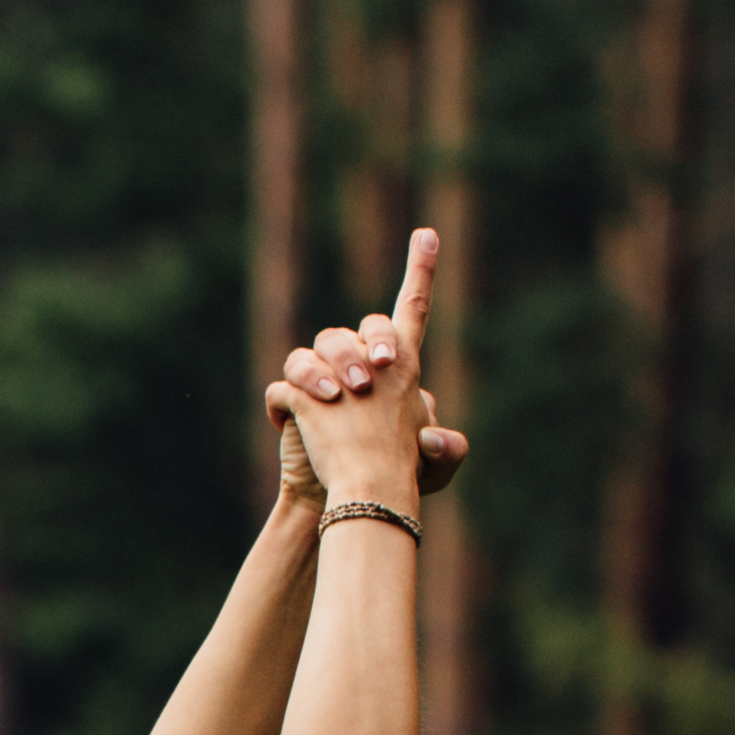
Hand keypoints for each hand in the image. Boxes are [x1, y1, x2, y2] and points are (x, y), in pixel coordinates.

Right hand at [268, 227, 449, 514]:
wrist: (353, 501)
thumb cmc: (396, 481)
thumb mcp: (434, 470)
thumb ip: (448, 451)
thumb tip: (430, 434)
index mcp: (400, 367)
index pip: (411, 309)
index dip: (420, 271)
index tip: (428, 233)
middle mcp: (361, 365)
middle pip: (359, 328)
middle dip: (369, 341)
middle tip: (376, 371)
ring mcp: (324, 382)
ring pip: (320, 347)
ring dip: (332, 364)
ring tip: (343, 395)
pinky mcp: (294, 404)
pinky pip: (287, 382)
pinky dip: (299, 390)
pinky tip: (312, 409)